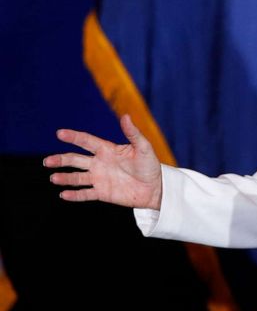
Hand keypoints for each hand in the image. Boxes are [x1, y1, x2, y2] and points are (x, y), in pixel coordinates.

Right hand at [43, 114, 162, 209]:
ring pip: (77, 178)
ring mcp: (99, 178)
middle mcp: (100, 163)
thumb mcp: (144, 147)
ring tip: (53, 178)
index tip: (60, 133)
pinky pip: (85, 194)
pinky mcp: (102, 193)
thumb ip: (133, 133)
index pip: (87, 141)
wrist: (155, 187)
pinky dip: (74, 195)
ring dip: (65, 178)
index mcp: (108, 150)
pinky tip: (63, 194)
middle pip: (76, 160)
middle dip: (61, 159)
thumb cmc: (150, 165)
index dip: (74, 137)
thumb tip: (125, 116)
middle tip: (47, 161)